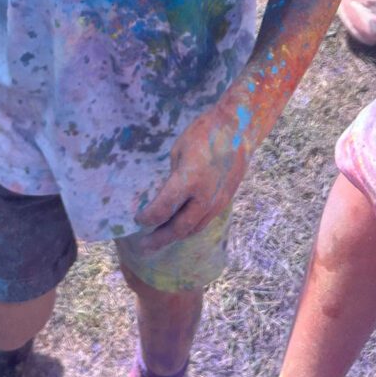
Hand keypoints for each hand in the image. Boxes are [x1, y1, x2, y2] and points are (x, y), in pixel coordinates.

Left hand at [134, 104, 246, 251]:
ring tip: (160, 241)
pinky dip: (190, 227)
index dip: (148, 218)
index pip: (163, 209)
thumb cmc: (204, 133)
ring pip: (194, 228)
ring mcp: (217, 201)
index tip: (137, 219)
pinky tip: (180, 227)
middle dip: (160, 239)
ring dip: (175, 237)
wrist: (238, 129)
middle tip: (144, 247)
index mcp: (189, 181)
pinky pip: (205, 220)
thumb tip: (164, 193)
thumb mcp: (179, 150)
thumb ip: (172, 177)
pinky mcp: (225, 200)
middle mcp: (204, 197)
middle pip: (179, 228)